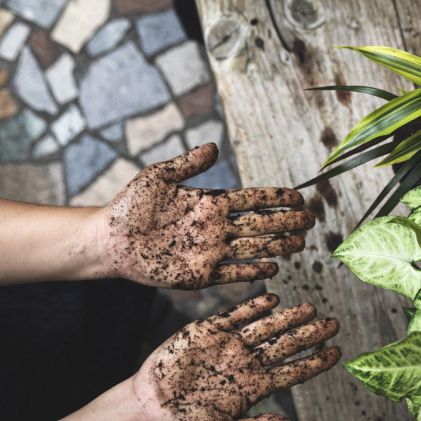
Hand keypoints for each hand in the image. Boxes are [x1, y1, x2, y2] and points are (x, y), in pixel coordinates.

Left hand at [95, 143, 313, 289]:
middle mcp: (216, 227)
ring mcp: (211, 252)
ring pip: (253, 248)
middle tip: (310, 221)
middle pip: (260, 224)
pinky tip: (272, 268)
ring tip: (300, 244)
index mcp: (210, 202)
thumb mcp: (158, 177)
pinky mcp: (201, 274)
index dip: (275, 198)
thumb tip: (214, 146)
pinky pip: (233, 273)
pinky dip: (252, 271)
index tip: (298, 196)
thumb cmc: (130, 206)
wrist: (110, 240)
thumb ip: (187, 164)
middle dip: (286, 222)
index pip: (251, 199)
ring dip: (278, 246)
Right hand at [131, 294, 340, 420]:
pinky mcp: (207, 331)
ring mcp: (228, 346)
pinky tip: (271, 300)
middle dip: (310, 334)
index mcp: (255, 388)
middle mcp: (247, 364)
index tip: (337, 353)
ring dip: (287, 318)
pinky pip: (234, 316)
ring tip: (309, 308)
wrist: (151, 410)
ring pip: (265, 328)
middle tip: (333, 323)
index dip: (316, 362)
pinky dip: (252, 307)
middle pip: (286, 346)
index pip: (294, 372)